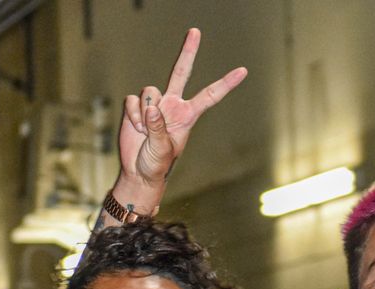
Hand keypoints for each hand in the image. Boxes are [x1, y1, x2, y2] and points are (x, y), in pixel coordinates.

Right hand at [110, 28, 246, 208]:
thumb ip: (158, 127)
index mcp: (187, 116)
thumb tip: (152, 107)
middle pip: (181, 71)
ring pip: (149, 91)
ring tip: (145, 130)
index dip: (225, 83)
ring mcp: (154, 104)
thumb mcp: (162, 149)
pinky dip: (132, 114)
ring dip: (144, 112)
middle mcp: (172, 105)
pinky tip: (135, 128)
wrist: (137, 171)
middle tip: (195, 31)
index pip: (210, 95)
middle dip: (188, 51)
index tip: (242, 71)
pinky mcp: (136, 106)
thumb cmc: (157, 165)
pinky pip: (132, 100)